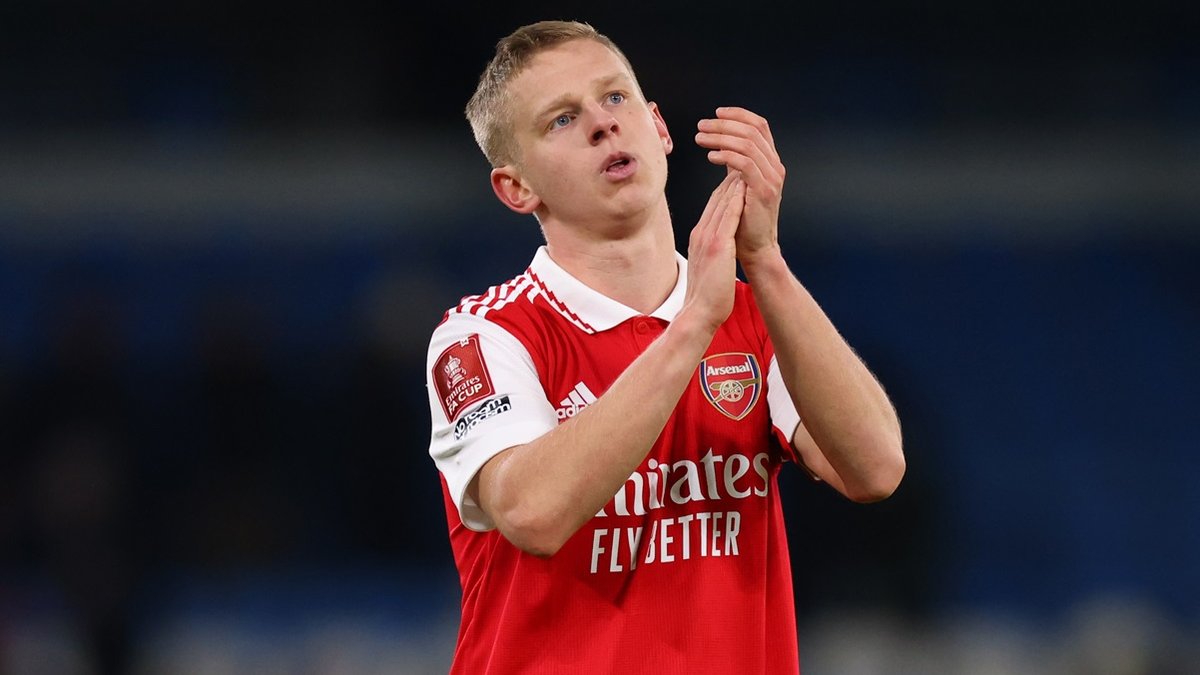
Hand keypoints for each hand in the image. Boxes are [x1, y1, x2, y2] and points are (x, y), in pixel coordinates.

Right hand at [683, 172, 745, 332]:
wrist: (699, 313)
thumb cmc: (705, 296)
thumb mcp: (706, 267)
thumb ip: (711, 252)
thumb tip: (717, 248)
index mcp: (699, 238)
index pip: (713, 206)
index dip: (726, 188)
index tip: (736, 173)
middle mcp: (701, 233)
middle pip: (716, 198)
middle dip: (729, 177)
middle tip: (740, 158)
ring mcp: (708, 239)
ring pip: (720, 202)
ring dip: (732, 181)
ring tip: (744, 163)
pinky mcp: (717, 246)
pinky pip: (727, 216)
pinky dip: (734, 199)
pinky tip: (743, 186)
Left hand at [695, 107, 785, 263]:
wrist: (755, 246)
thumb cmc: (743, 217)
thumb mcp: (739, 183)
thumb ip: (736, 162)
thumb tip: (721, 143)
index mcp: (770, 161)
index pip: (760, 126)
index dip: (739, 115)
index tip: (717, 112)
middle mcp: (775, 166)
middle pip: (751, 131)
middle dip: (723, 125)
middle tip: (701, 126)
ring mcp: (772, 178)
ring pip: (747, 144)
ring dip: (720, 137)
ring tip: (700, 139)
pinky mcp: (763, 190)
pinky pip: (744, 164)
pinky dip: (725, 156)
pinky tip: (710, 157)